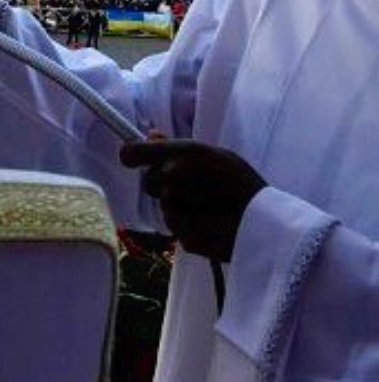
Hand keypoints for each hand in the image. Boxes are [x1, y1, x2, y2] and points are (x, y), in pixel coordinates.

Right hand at [118, 138, 265, 261]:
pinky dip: (185, 215)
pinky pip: (172, 220)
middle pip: (150, 179)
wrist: (255, 218)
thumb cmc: (230, 180)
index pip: (155, 158)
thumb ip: (161, 149)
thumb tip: (133, 144)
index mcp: (190, 167)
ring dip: (179, 194)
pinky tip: (204, 216)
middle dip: (161, 175)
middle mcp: (185, 190)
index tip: (126, 157)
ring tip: (205, 197)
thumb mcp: (195, 153)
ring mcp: (186, 214)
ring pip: (160, 200)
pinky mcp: (188, 237)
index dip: (141, 155)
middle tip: (180, 173)